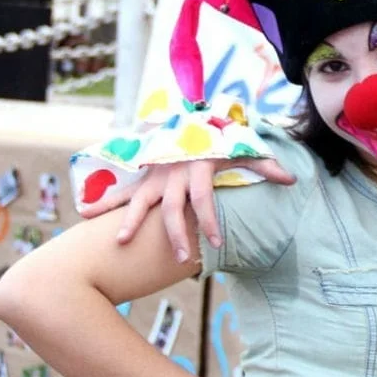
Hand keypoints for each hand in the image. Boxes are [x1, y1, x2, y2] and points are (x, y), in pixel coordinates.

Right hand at [78, 157, 295, 259]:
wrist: (190, 116)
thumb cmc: (218, 139)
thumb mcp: (241, 148)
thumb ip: (264, 164)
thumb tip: (291, 180)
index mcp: (197, 167)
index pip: (204, 199)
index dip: (210, 221)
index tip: (216, 244)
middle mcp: (173, 173)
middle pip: (173, 208)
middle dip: (177, 234)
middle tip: (182, 260)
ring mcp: (155, 176)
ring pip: (141, 201)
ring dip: (130, 222)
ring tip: (120, 243)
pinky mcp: (143, 178)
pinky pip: (122, 193)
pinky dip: (103, 204)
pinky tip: (85, 216)